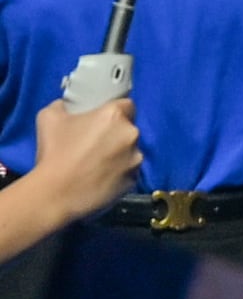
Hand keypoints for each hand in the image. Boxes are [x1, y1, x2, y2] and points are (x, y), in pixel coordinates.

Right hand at [25, 95, 140, 222]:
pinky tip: (100, 178)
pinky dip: (118, 173)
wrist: (54, 194)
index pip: (126, 105)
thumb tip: (66, 105)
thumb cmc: (53, 152)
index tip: (101, 120)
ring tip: (96, 165)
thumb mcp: (49, 118)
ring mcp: (135, 158)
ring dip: (119, 154)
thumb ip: (62, 106)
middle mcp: (131, 133)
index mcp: (115, 115)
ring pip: (131, 151)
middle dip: (115, 134)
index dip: (114, 111)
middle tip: (95, 144)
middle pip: (128, 129)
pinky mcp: (133, 179)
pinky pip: (129, 171)